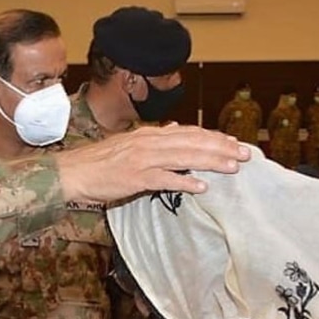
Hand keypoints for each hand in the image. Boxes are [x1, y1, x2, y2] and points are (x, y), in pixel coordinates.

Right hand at [56, 124, 249, 201]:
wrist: (72, 172)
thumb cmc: (99, 162)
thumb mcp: (128, 144)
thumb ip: (153, 140)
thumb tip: (174, 131)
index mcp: (148, 135)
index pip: (188, 132)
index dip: (213, 137)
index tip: (233, 142)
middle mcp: (149, 142)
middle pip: (192, 142)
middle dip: (221, 148)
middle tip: (245, 154)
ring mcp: (142, 159)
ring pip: (185, 157)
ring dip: (211, 161)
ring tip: (233, 167)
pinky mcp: (135, 177)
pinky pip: (165, 179)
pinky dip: (184, 181)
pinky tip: (201, 187)